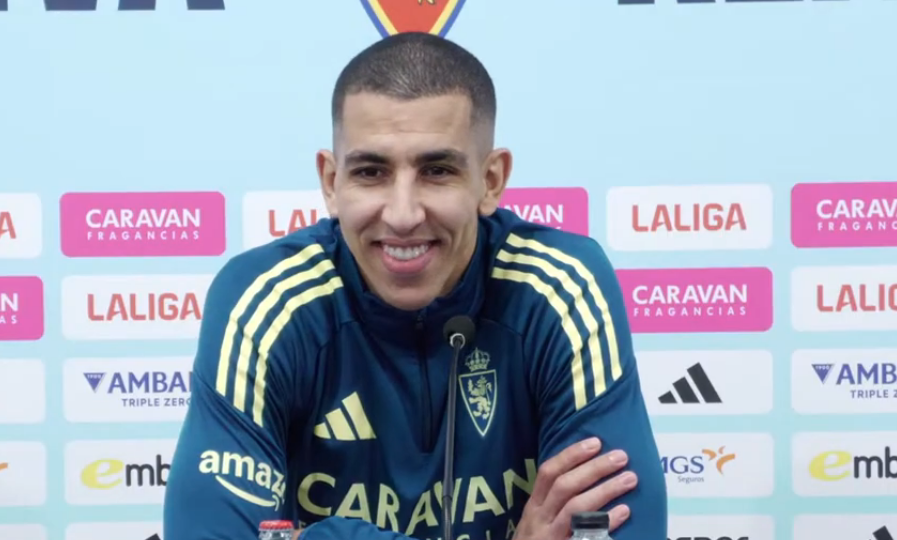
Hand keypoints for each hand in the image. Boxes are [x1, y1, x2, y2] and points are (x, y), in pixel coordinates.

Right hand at [513, 438, 636, 539]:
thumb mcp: (536, 525)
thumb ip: (552, 505)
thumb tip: (583, 476)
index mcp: (533, 509)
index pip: (548, 473)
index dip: (571, 455)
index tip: (595, 442)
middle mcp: (539, 521)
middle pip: (565, 487)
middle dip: (594, 468)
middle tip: (621, 456)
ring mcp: (551, 538)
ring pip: (576, 509)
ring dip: (605, 490)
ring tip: (630, 479)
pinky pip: (586, 536)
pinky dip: (606, 523)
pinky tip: (624, 512)